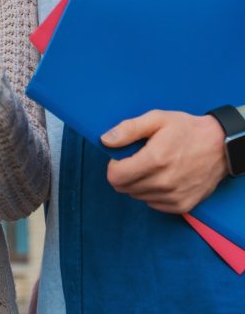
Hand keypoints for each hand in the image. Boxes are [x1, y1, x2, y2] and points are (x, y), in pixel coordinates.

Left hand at [102, 110, 227, 213]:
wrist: (220, 146)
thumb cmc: (186, 129)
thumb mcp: (156, 119)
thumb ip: (128, 129)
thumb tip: (105, 140)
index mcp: (155, 160)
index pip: (115, 177)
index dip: (114, 165)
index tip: (123, 156)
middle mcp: (164, 183)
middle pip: (124, 188)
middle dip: (125, 173)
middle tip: (138, 159)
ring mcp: (174, 197)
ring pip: (137, 196)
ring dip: (138, 183)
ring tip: (153, 166)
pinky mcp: (183, 206)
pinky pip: (153, 204)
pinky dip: (152, 192)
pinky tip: (162, 177)